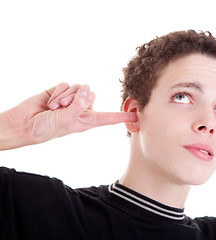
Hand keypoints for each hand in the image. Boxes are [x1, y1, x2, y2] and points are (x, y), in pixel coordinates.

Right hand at [1, 83, 136, 148]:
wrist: (24, 124)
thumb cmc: (46, 129)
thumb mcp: (67, 121)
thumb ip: (79, 104)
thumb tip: (87, 89)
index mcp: (88, 121)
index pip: (109, 118)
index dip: (122, 116)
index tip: (137, 116)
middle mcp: (82, 109)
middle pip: (92, 95)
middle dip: (77, 99)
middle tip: (63, 108)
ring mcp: (72, 100)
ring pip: (79, 88)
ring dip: (65, 97)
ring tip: (54, 107)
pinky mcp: (61, 91)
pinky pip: (67, 84)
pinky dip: (57, 92)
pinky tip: (49, 102)